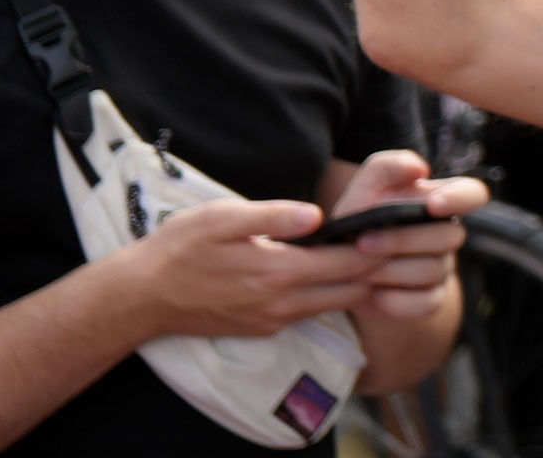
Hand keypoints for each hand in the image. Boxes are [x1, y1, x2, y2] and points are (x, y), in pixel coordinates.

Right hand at [114, 196, 382, 340]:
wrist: (141, 297)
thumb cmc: (180, 248)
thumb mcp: (223, 217)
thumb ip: (274, 215)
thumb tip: (318, 214)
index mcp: (278, 271)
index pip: (348, 262)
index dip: (378, 244)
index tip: (400, 224)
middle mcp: (282, 303)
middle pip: (351, 289)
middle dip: (379, 266)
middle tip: (401, 239)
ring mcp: (273, 320)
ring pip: (334, 305)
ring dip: (359, 283)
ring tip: (379, 253)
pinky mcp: (262, 327)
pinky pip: (310, 313)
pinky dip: (333, 296)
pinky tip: (339, 274)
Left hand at [323, 150, 488, 321]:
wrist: (340, 268)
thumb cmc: (357, 219)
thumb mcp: (363, 188)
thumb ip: (387, 167)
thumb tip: (420, 169)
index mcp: (439, 200)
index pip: (474, 194)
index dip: (462, 199)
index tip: (433, 206)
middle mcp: (447, 233)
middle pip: (448, 237)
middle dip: (401, 241)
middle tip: (361, 243)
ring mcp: (442, 268)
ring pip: (433, 271)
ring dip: (390, 272)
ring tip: (359, 270)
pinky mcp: (431, 299)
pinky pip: (425, 303)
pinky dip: (394, 301)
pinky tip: (372, 294)